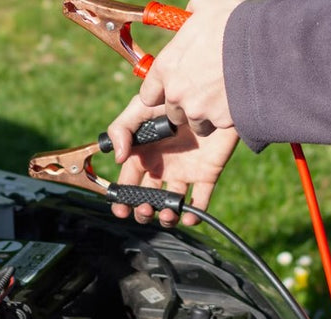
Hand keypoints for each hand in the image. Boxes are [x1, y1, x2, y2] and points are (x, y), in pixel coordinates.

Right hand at [107, 97, 238, 226]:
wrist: (212, 91)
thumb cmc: (173, 95)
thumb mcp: (140, 107)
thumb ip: (121, 130)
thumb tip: (119, 158)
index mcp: (142, 155)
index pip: (127, 183)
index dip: (122, 200)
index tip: (121, 210)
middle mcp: (161, 167)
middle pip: (147, 198)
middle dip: (142, 210)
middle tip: (145, 209)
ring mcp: (184, 171)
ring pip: (171, 203)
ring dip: (166, 215)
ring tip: (167, 212)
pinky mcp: (207, 173)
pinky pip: (201, 199)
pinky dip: (195, 213)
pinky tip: (189, 215)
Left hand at [139, 0, 241, 134]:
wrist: (271, 43)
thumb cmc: (237, 22)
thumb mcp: (206, 9)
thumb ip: (191, 15)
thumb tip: (192, 11)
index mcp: (167, 67)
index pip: (148, 95)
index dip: (160, 93)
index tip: (172, 88)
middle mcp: (177, 92)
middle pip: (173, 112)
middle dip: (186, 104)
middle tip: (204, 90)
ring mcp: (199, 109)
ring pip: (196, 123)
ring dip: (206, 114)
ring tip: (223, 96)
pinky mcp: (222, 120)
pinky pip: (220, 124)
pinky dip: (228, 116)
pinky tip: (238, 99)